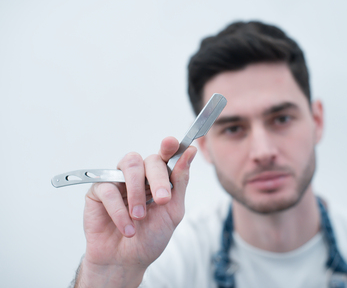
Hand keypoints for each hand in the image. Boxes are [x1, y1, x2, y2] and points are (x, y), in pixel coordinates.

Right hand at [75, 136, 196, 287]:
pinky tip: (127, 228)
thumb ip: (180, 182)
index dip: (170, 146)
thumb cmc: (150, 236)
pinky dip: (119, 211)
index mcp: (159, 178)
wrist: (126, 262)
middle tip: (162, 200)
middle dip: (159, 179)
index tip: (172, 142)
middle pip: (149, 160)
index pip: (165, 155)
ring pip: (129, 166)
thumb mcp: (172, 211)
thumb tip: (190, 152)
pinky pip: (108, 189)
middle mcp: (139, 175)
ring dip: (137, 192)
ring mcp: (118, 180)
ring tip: (139, 217)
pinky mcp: (98, 190)